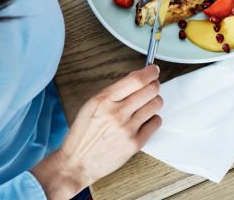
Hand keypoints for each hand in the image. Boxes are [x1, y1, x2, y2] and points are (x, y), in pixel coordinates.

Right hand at [33, 65, 162, 196]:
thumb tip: (136, 79)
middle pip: (150, 90)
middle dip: (154, 85)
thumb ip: (113, 92)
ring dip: (154, 101)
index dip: (149, 72)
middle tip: (152, 86)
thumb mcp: (91, 106)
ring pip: (155, 105)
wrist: (77, 163)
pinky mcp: (135, 143)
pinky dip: (152, 119)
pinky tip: (143, 121)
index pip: (136, 80)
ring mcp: (127, 129)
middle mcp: (117, 113)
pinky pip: (155, 123)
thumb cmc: (83, 135)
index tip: (153, 70)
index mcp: (104, 100)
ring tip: (146, 105)